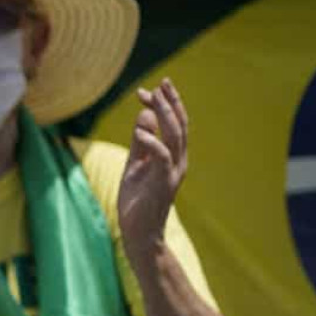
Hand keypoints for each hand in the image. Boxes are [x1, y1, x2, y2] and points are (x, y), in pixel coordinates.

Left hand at [118, 78, 188, 261]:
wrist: (139, 233)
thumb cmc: (137, 201)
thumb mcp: (135, 165)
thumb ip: (140, 142)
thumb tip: (144, 114)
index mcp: (172, 157)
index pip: (173, 125)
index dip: (162, 105)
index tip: (145, 92)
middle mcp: (178, 162)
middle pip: (179, 125)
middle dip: (170, 102)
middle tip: (160, 83)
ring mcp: (173, 172)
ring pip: (175, 136)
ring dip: (164, 114)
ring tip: (152, 96)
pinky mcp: (163, 183)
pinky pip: (162, 157)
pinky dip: (152, 142)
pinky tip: (140, 130)